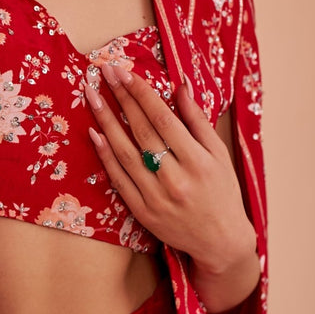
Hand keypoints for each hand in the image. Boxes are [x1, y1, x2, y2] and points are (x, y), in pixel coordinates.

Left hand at [86, 65, 259, 310]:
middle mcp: (176, 178)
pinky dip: (106, 156)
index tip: (124, 72)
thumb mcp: (218, 154)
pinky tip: (94, 134)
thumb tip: (179, 86)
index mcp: (198, 161)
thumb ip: (197, 120)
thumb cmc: (222, 192)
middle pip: (142, 132)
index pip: (163, 119)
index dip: (141, 93)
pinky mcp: (142, 212)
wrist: (220, 241)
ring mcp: (156, 197)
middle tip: (103, 73)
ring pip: (126, 154)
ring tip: (92, 96)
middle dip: (121, 99)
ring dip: (106, 122)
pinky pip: (119, 179)